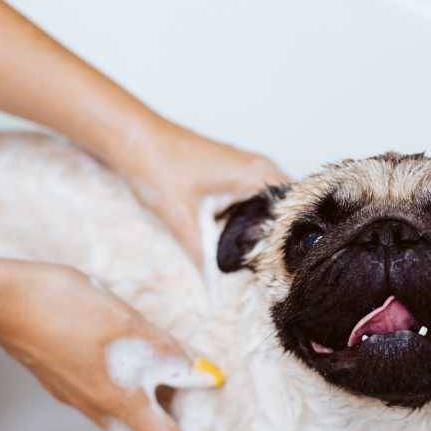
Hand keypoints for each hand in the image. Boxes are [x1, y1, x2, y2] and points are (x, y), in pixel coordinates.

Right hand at [0, 262, 225, 430]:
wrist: (3, 302)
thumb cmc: (65, 306)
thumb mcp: (126, 321)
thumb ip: (165, 349)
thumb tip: (201, 373)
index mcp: (116, 397)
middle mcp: (97, 408)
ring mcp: (77, 398)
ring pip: (126, 430)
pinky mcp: (66, 384)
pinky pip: (109, 412)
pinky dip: (136, 417)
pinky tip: (142, 399)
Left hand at [116, 122, 287, 263]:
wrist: (133, 139)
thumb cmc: (157, 166)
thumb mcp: (183, 221)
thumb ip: (203, 259)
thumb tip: (215, 292)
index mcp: (257, 175)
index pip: (296, 212)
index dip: (292, 243)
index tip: (284, 270)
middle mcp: (258, 168)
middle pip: (287, 212)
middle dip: (280, 241)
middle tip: (272, 273)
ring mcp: (245, 169)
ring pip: (270, 207)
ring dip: (265, 232)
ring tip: (258, 262)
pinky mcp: (231, 174)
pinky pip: (253, 202)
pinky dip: (249, 222)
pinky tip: (237, 242)